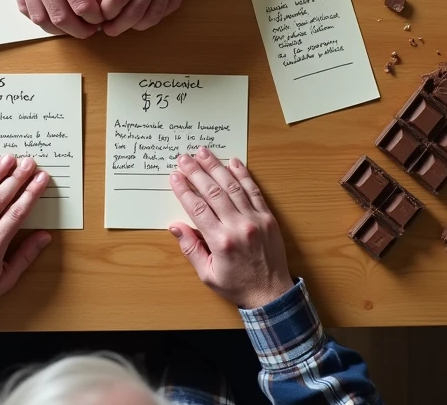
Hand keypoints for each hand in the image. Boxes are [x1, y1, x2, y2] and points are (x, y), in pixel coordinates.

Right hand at [0, 0, 114, 38]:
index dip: (97, 17)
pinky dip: (39, 19)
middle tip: (92, 29)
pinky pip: (25, 9)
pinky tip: (52, 17)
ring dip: (60, 29)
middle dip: (81, 30)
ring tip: (74, 27)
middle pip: (62, 19)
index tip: (104, 17)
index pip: (83, 5)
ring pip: (42, 19)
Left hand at [101, 0, 202, 34]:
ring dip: (137, 24)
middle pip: (135, 12)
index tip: (98, 13)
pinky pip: (170, 6)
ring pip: (154, 14)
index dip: (106, 11)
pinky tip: (145, 15)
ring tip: (124, 25)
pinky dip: (156, 15)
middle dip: (118, 25)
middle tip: (107, 29)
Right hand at [168, 148, 292, 309]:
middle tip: (184, 158)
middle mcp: (238, 226)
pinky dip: (243, 175)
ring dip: (216, 167)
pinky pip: (254, 191)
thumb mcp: (207, 274)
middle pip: (213, 192)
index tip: (174, 176)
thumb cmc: (237, 286)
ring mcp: (255, 219)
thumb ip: (191, 249)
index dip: (184, 190)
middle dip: (196, 172)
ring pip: (232, 187)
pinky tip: (233, 162)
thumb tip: (175, 226)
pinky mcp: (268, 217)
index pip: (197, 208)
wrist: (272, 294)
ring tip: (203, 153)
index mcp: (221, 241)